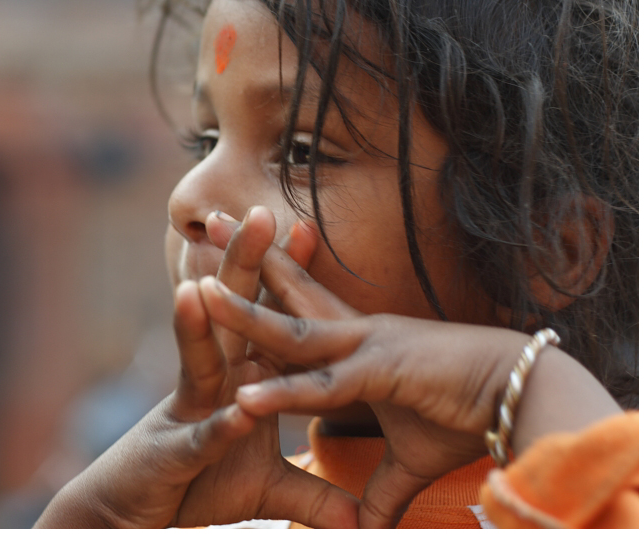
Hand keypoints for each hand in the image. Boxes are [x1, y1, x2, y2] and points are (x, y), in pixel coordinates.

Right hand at [35, 208, 357, 527]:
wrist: (130, 520)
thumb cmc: (195, 489)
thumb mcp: (264, 490)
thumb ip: (310, 492)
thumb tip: (356, 510)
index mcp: (234, 379)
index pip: (261, 318)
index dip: (281, 277)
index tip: (305, 230)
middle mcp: (210, 386)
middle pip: (230, 318)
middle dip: (242, 267)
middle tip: (258, 215)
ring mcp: (189, 416)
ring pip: (201, 363)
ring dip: (204, 326)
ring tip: (203, 286)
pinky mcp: (176, 458)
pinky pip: (203, 440)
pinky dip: (220, 428)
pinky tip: (238, 412)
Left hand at [197, 218, 621, 526]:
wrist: (527, 397)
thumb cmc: (470, 415)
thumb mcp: (410, 460)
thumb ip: (379, 489)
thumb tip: (365, 525)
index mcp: (356, 341)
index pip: (300, 301)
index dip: (266, 278)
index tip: (231, 253)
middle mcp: (355, 333)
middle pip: (287, 291)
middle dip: (244, 260)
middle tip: (205, 221)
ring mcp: (367, 348)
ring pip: (292, 329)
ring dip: (244, 313)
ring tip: (197, 290)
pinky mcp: (384, 374)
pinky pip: (323, 386)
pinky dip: (284, 394)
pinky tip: (245, 399)